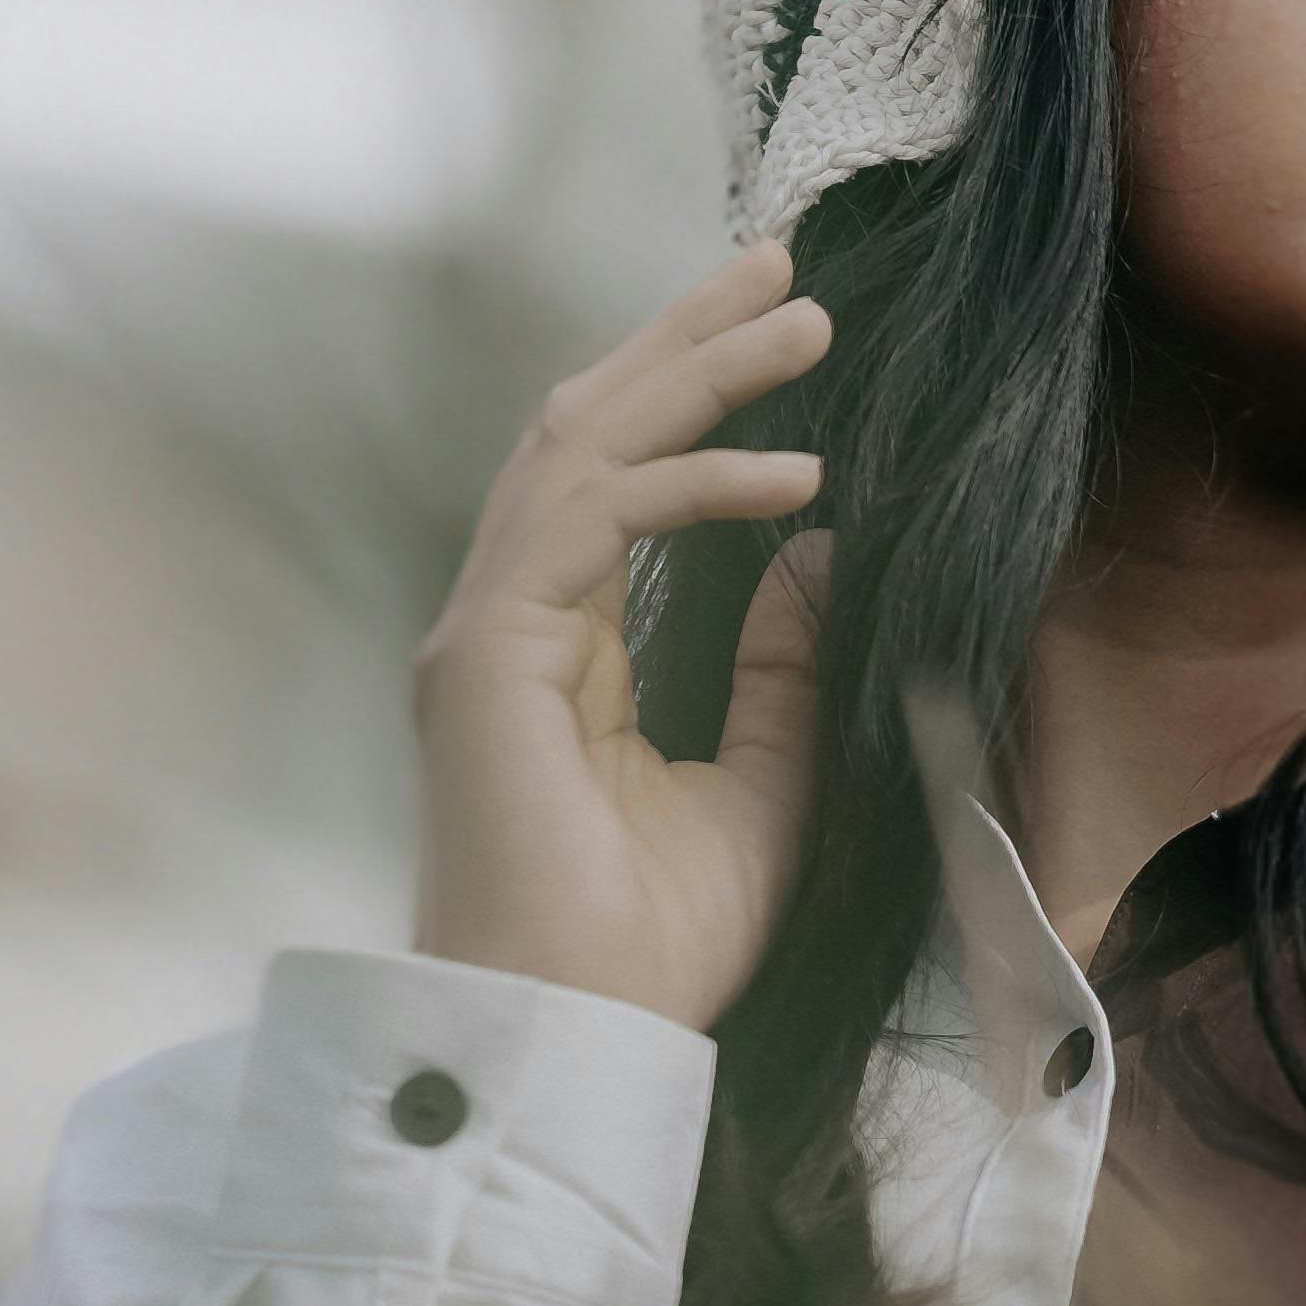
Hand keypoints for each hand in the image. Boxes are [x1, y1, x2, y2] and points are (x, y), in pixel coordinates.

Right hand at [409, 237, 836, 1028]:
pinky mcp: (487, 653)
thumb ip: (779, 671)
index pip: (617, 479)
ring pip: (583, 447)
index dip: (690, 394)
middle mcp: (508, 622)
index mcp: (557, 650)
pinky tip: (796, 477)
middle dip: (685, 340)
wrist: (580, 1039)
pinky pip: (594, 521)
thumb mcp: (765, 788)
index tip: (785, 335)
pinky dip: (694, 482)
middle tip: (783, 266)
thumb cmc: (656, 948)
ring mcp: (485, 632)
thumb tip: (820, 554)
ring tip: (802, 321)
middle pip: (588, 429)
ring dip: (694, 374)